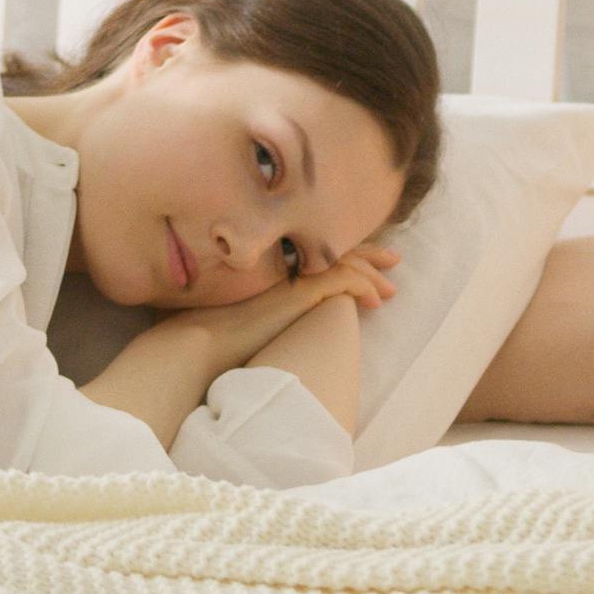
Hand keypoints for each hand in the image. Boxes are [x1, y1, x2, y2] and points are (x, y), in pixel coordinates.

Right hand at [197, 244, 399, 372]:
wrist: (201, 343)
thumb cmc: (212, 337)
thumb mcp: (241, 315)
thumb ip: (260, 308)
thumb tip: (273, 319)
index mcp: (272, 268)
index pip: (315, 251)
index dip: (342, 251)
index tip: (365, 260)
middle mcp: (284, 265)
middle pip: (335, 250)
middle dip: (368, 254)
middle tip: (392, 259)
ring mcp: (292, 275)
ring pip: (344, 264)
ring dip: (372, 276)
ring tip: (390, 291)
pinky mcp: (300, 290)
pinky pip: (342, 279)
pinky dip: (362, 287)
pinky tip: (374, 302)